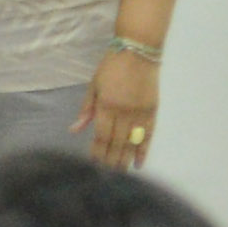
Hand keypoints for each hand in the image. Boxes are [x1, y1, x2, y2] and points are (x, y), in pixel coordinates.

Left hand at [80, 47, 160, 167]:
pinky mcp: (152, 111)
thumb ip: (87, 109)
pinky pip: (149, 135)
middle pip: (116, 143)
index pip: (100, 136)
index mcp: (106, 105)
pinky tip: (139, 163)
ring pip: (132, 142)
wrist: (139, 50)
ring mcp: (140, 112)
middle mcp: (123, 112)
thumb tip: (75, 129)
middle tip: (106, 176)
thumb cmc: (112, 66)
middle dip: (110, 161)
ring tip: (120, 174)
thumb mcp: (94, 85)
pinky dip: (144, 150)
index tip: (93, 165)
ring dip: (125, 159)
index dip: (97, 152)